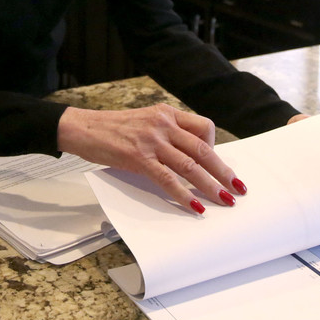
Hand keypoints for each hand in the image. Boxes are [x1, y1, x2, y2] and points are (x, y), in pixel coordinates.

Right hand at [57, 104, 244, 212]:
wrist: (81, 127)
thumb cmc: (110, 127)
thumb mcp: (144, 121)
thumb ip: (165, 134)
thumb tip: (185, 157)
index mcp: (166, 113)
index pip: (203, 127)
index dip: (215, 147)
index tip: (217, 163)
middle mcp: (163, 124)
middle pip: (203, 149)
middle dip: (224, 171)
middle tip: (238, 187)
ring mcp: (152, 141)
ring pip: (191, 166)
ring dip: (211, 185)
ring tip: (224, 200)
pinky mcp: (139, 158)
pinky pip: (168, 179)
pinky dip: (184, 195)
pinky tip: (194, 206)